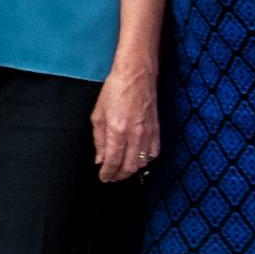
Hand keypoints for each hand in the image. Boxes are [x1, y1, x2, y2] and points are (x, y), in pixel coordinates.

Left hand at [93, 62, 161, 183]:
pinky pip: (154, 153)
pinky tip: (138, 160)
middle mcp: (135, 134)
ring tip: (122, 170)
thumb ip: (99, 139)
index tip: (103, 177)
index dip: (108, 173)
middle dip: (119, 175)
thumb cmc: (115, 91)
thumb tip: (100, 158)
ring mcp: (148, 133)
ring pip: (143, 162)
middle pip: (129, 166)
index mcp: (117, 130)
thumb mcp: (98, 114)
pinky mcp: (157, 130)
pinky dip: (146, 161)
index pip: (113, 161)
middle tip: (111, 177)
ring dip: (132, 170)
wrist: (136, 76)